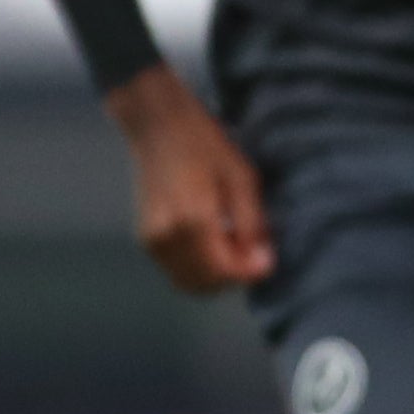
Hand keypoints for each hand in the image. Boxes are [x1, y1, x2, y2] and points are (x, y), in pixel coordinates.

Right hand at [104, 66, 272, 291]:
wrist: (158, 127)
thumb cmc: (205, 146)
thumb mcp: (242, 180)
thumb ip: (252, 225)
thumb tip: (262, 263)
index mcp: (193, 221)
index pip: (224, 272)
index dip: (250, 273)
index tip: (268, 260)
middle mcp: (166, 237)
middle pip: (205, 285)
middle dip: (234, 278)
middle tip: (254, 256)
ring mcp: (151, 241)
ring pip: (188, 283)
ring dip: (216, 277)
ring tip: (236, 249)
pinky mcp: (145, 239)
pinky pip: (176, 270)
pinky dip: (199, 269)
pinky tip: (216, 245)